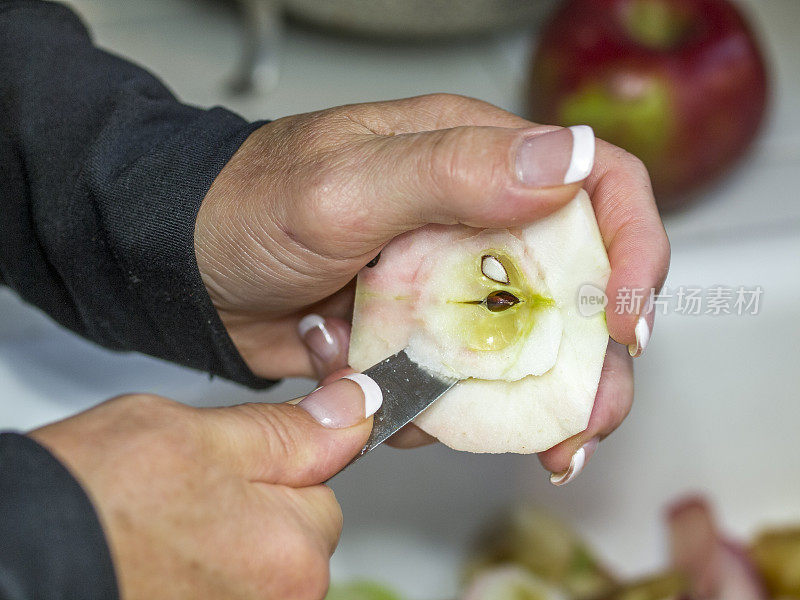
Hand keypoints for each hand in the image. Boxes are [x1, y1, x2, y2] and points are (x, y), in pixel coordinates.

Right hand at [29, 377, 378, 599]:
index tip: (234, 461)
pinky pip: (228, 581)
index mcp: (293, 552)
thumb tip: (356, 405)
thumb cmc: (96, 499)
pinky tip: (161, 554)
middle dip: (256, 507)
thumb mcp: (205, 434)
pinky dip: (202, 568)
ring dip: (226, 539)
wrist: (22, 557)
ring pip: (258, 558)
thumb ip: (291, 431)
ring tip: (166, 525)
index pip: (323, 491)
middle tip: (191, 493)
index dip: (277, 464)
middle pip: (294, 533)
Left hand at [195, 93, 669, 479]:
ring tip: (538, 443)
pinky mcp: (427, 333)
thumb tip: (566, 162)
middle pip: (582, 283)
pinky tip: (417, 416)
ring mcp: (455, 282)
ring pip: (533, 344)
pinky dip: (458, 411)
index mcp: (478, 159)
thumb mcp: (345, 183)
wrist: (191, 270)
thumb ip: (450, 170)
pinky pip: (470, 380)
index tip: (622, 319)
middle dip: (599, 356)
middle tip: (588, 414)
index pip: (599, 185)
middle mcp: (481, 218)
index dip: (634, 248)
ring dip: (539, 400)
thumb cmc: (251, 206)